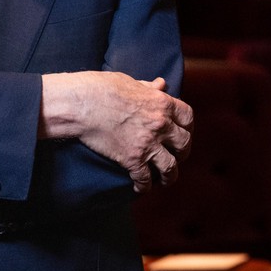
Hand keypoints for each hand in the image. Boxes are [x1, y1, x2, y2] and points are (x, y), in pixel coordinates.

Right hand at [41, 72, 193, 192]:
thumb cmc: (102, 88)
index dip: (188, 127)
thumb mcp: (131, 82)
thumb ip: (149, 87)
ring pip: (170, 167)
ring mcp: (148, 144)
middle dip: (183, 152)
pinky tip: (140, 188)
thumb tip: (161, 84)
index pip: (188, 117)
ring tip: (165, 180)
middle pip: (184, 143)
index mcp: (162, 103)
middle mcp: (161, 125)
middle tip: (178, 156)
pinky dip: (144, 186)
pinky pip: (145, 178)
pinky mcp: (132, 159)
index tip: (183, 132)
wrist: (82, 104)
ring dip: (170, 175)